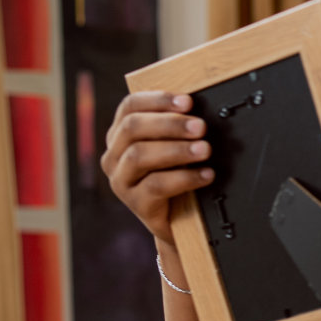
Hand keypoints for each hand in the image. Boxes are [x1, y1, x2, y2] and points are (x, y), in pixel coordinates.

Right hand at [102, 91, 214, 245]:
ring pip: (140, 156)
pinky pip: (157, 186)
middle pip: (133, 128)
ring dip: (176, 150)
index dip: (158, 100)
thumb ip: (176, 128)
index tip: (187, 101)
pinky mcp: (136, 203)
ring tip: (205, 150)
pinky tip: (206, 175)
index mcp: (120, 135)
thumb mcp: (173, 147)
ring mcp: (121, 181)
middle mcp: (114, 156)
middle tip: (201, 126)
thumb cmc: (177, 175)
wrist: (179, 221)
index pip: (130, 106)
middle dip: (170, 124)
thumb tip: (195, 108)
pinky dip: (185, 178)